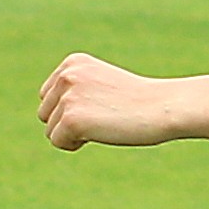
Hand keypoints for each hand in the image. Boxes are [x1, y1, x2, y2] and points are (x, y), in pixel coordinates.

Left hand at [39, 53, 182, 151]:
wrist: (162, 107)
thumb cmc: (137, 100)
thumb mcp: (100, 84)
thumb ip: (74, 90)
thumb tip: (46, 113)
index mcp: (72, 63)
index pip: (48, 97)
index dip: (70, 109)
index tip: (99, 106)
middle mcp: (66, 76)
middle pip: (45, 113)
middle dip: (67, 122)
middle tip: (102, 117)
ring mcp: (67, 97)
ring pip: (50, 130)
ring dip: (73, 134)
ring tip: (103, 123)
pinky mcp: (71, 119)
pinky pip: (58, 142)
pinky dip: (74, 145)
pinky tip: (100, 133)